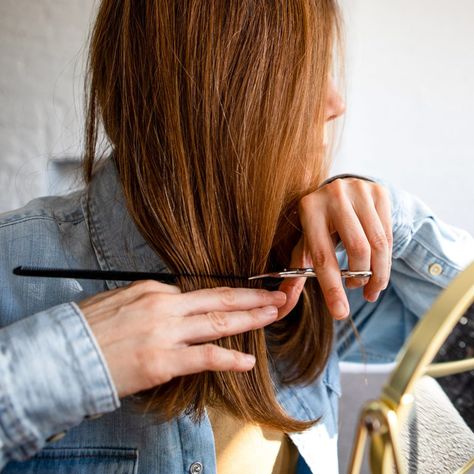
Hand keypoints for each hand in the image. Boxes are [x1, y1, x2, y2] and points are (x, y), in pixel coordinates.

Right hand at [78, 281, 285, 397]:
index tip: (241, 299)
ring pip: (218, 321)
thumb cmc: (87, 330)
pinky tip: (247, 361)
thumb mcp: (119, 301)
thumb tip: (172, 305)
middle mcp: (164, 305)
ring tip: (272, 315)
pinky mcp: (163, 361)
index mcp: (153, 289)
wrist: (62, 355)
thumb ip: (150, 302)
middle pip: (217, 298)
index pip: (196, 294)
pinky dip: (229, 358)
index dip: (223, 298)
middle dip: (251, 297)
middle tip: (275, 296)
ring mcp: (165, 332)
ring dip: (250, 318)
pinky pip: (205, 356)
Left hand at [278, 178, 391, 319]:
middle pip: (358, 249)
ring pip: (378, 244)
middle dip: (360, 278)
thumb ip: (296, 274)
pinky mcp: (379, 192)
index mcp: (309, 210)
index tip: (341, 313)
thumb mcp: (306, 244)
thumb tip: (282, 306)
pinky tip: (379, 268)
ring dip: (378, 274)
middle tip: (356, 288)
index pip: (322, 256)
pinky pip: (389, 234)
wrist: (340, 191)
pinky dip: (386, 259)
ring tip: (370, 286)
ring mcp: (359, 191)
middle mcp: (334, 196)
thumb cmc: (320, 225)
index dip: (332, 288)